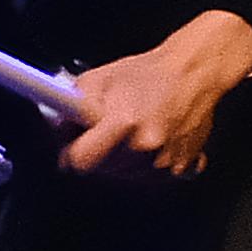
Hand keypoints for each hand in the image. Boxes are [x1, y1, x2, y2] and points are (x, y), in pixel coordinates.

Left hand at [60, 9, 251, 179]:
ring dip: (123, 160)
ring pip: (126, 176)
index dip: (72, 153)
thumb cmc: (149, 73)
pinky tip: (151, 139)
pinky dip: (146, 164)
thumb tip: (57, 126)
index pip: (80, 160)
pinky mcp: (181, 168)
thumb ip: (71, 104)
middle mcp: (145, 147)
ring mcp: (165, 161)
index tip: (72, 147)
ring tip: (133, 131)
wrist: (194, 73)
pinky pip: (150, 177)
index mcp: (124, 123)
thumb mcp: (99, 78)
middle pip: (102, 170)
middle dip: (99, 152)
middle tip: (107, 129)